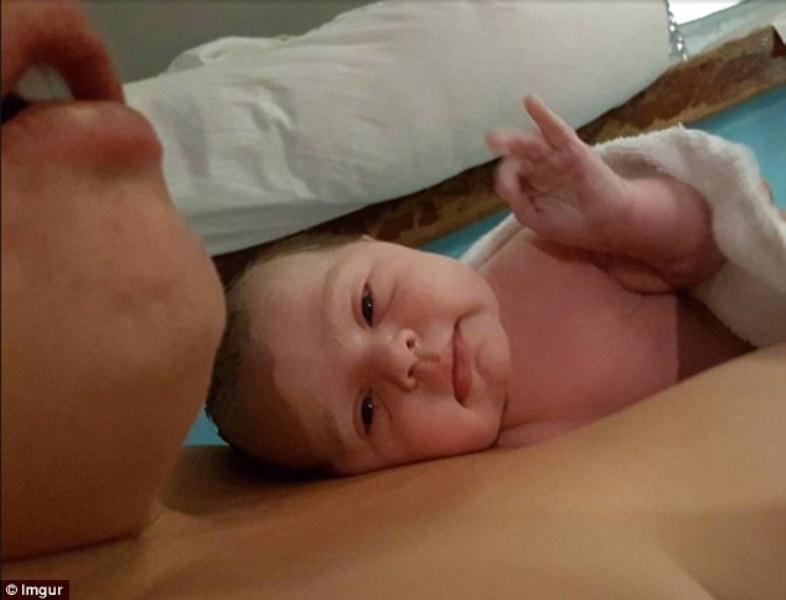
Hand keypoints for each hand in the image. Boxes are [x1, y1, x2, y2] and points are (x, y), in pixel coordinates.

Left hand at [486, 96, 630, 252]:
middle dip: (505, 146)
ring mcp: (556, 157)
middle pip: (518, 153)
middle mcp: (540, 166)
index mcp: (529, 182)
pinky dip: (544, 116)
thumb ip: (516, 199)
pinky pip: (557, 130)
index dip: (506, 178)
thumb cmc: (569, 223)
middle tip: (491, 140)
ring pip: (532, 143)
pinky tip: (530, 102)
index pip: (510, 173)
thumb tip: (502, 181)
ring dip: (516, 136)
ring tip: (500, 134)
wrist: (605, 224)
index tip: (510, 189)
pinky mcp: (573, 150)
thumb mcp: (534, 217)